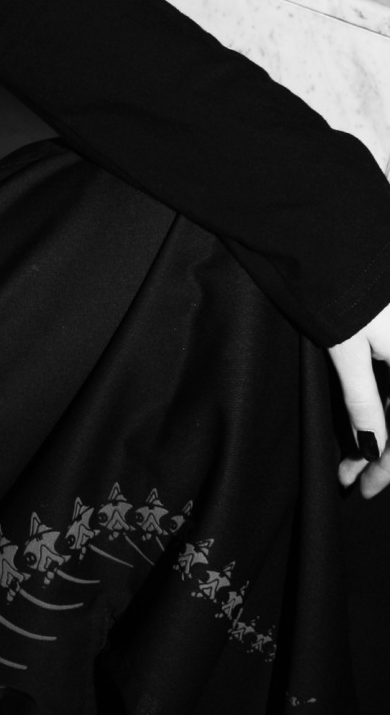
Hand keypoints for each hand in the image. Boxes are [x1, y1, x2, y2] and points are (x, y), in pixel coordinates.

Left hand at [329, 300, 389, 497]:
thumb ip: (363, 400)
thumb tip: (372, 448)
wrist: (329, 226)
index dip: (387, 465)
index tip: (363, 488)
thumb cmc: (339, 284)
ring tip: (350, 457)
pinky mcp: (389, 335)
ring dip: (380, 429)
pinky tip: (365, 419)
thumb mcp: (346, 346)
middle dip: (381, 451)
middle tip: (352, 478)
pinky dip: (381, 403)